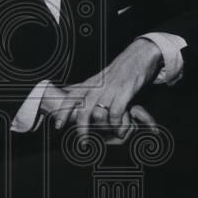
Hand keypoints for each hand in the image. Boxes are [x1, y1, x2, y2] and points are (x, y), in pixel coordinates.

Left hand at [43, 38, 163, 139]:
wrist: (139, 56)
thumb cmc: (118, 71)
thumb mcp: (97, 77)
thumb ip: (84, 86)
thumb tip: (65, 91)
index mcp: (90, 83)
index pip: (71, 97)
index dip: (63, 112)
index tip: (58, 126)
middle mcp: (97, 87)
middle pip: (83, 110)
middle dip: (81, 128)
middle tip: (83, 141)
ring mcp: (110, 89)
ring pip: (99, 114)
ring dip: (104, 128)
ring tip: (110, 135)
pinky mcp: (124, 91)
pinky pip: (115, 113)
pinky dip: (117, 124)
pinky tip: (120, 129)